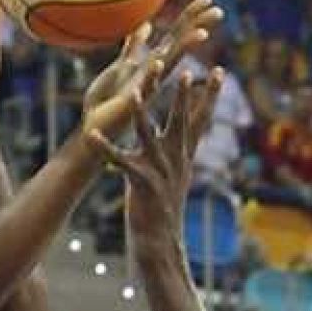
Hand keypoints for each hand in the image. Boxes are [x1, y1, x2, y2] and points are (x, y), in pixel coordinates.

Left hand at [81, 0, 222, 143]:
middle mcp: (155, 73)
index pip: (176, 35)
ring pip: (170, 63)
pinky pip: (144, 85)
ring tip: (203, 34)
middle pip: (180, 44)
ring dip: (185, 49)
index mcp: (152, 64)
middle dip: (198, 27)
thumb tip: (145, 24)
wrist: (95, 125)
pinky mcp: (134, 100)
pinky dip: (152, 73)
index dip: (191, 16)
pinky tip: (159, 60)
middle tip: (220, 11)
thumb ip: (134, 46)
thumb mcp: (122, 66)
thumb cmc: (108, 98)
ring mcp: (147, 86)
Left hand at [101, 68, 224, 252]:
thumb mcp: (173, 175)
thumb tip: (177, 137)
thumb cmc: (162, 207)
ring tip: (133, 93)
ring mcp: (159, 170)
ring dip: (140, 113)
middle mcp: (174, 160)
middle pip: (181, 121)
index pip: (199, 119)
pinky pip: (119, 161)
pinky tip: (92, 135)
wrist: (161, 241)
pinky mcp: (141, 183)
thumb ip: (174, 153)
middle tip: (186, 70)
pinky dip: (105, 148)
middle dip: (183, 95)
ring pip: (149, 135)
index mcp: (182, 155)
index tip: (219, 71)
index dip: (209, 95)